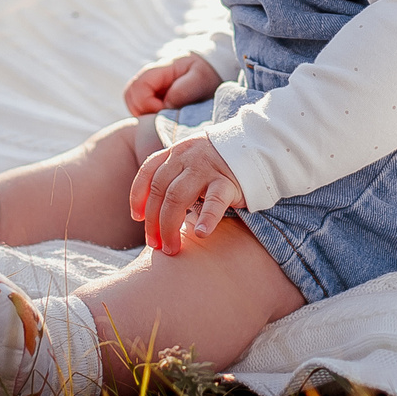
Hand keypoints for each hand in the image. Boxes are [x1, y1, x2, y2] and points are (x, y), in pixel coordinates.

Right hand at [123, 52, 222, 116]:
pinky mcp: (150, 97)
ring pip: (133, 104)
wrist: (210, 71)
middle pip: (130, 96)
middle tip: (164, 115)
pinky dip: (149, 116)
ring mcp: (148, 88)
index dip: (147, 103)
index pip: (137, 88)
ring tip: (165, 116)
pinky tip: (165, 116)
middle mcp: (148, 78)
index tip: (164, 110)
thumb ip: (182, 91)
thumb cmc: (205, 73)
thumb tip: (165, 106)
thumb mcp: (199, 78)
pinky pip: (140, 109)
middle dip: (143, 111)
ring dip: (145, 115)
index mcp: (158, 70)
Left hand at [128, 136, 243, 255]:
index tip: (137, 218)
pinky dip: (206, 219)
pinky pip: (214, 201)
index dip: (138, 196)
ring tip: (171, 248)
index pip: (148, 172)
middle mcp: (187, 157)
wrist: (259, 146)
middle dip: (153, 221)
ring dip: (169, 226)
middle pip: (160, 190)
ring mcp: (207, 168)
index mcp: (176, 152)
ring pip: (177, 197)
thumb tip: (153, 211)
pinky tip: (201, 235)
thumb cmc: (221, 162)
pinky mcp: (228, 181)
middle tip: (155, 244)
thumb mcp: (193, 160)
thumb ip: (175, 176)